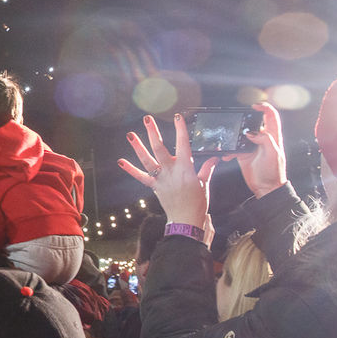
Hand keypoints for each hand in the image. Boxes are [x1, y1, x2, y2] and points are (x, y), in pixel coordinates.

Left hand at [118, 113, 218, 228]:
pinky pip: (141, 177)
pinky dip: (130, 169)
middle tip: (147, 119)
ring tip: (131, 134)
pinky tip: (121, 161)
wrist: (186, 220)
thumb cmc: (197, 203)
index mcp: (186, 168)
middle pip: (160, 148)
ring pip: (147, 160)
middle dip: (153, 132)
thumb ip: (207, 168)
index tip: (177, 117)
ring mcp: (161, 178)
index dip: (180, 129)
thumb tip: (215, 157)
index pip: (183, 144)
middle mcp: (171, 171)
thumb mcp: (205, 183)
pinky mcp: (154, 186)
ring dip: (138, 147)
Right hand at [223, 102, 285, 198]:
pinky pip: (233, 148)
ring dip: (233, 136)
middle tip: (236, 122)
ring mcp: (252, 146)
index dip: (264, 108)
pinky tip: (227, 155)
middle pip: (254, 122)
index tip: (254, 106)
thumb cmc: (274, 172)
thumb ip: (265, 140)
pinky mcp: (243, 154)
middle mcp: (263, 139)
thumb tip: (252, 132)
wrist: (266, 188)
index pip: (271, 116)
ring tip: (229, 140)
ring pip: (241, 134)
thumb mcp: (274, 154)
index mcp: (273, 137)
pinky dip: (229, 151)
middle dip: (244, 120)